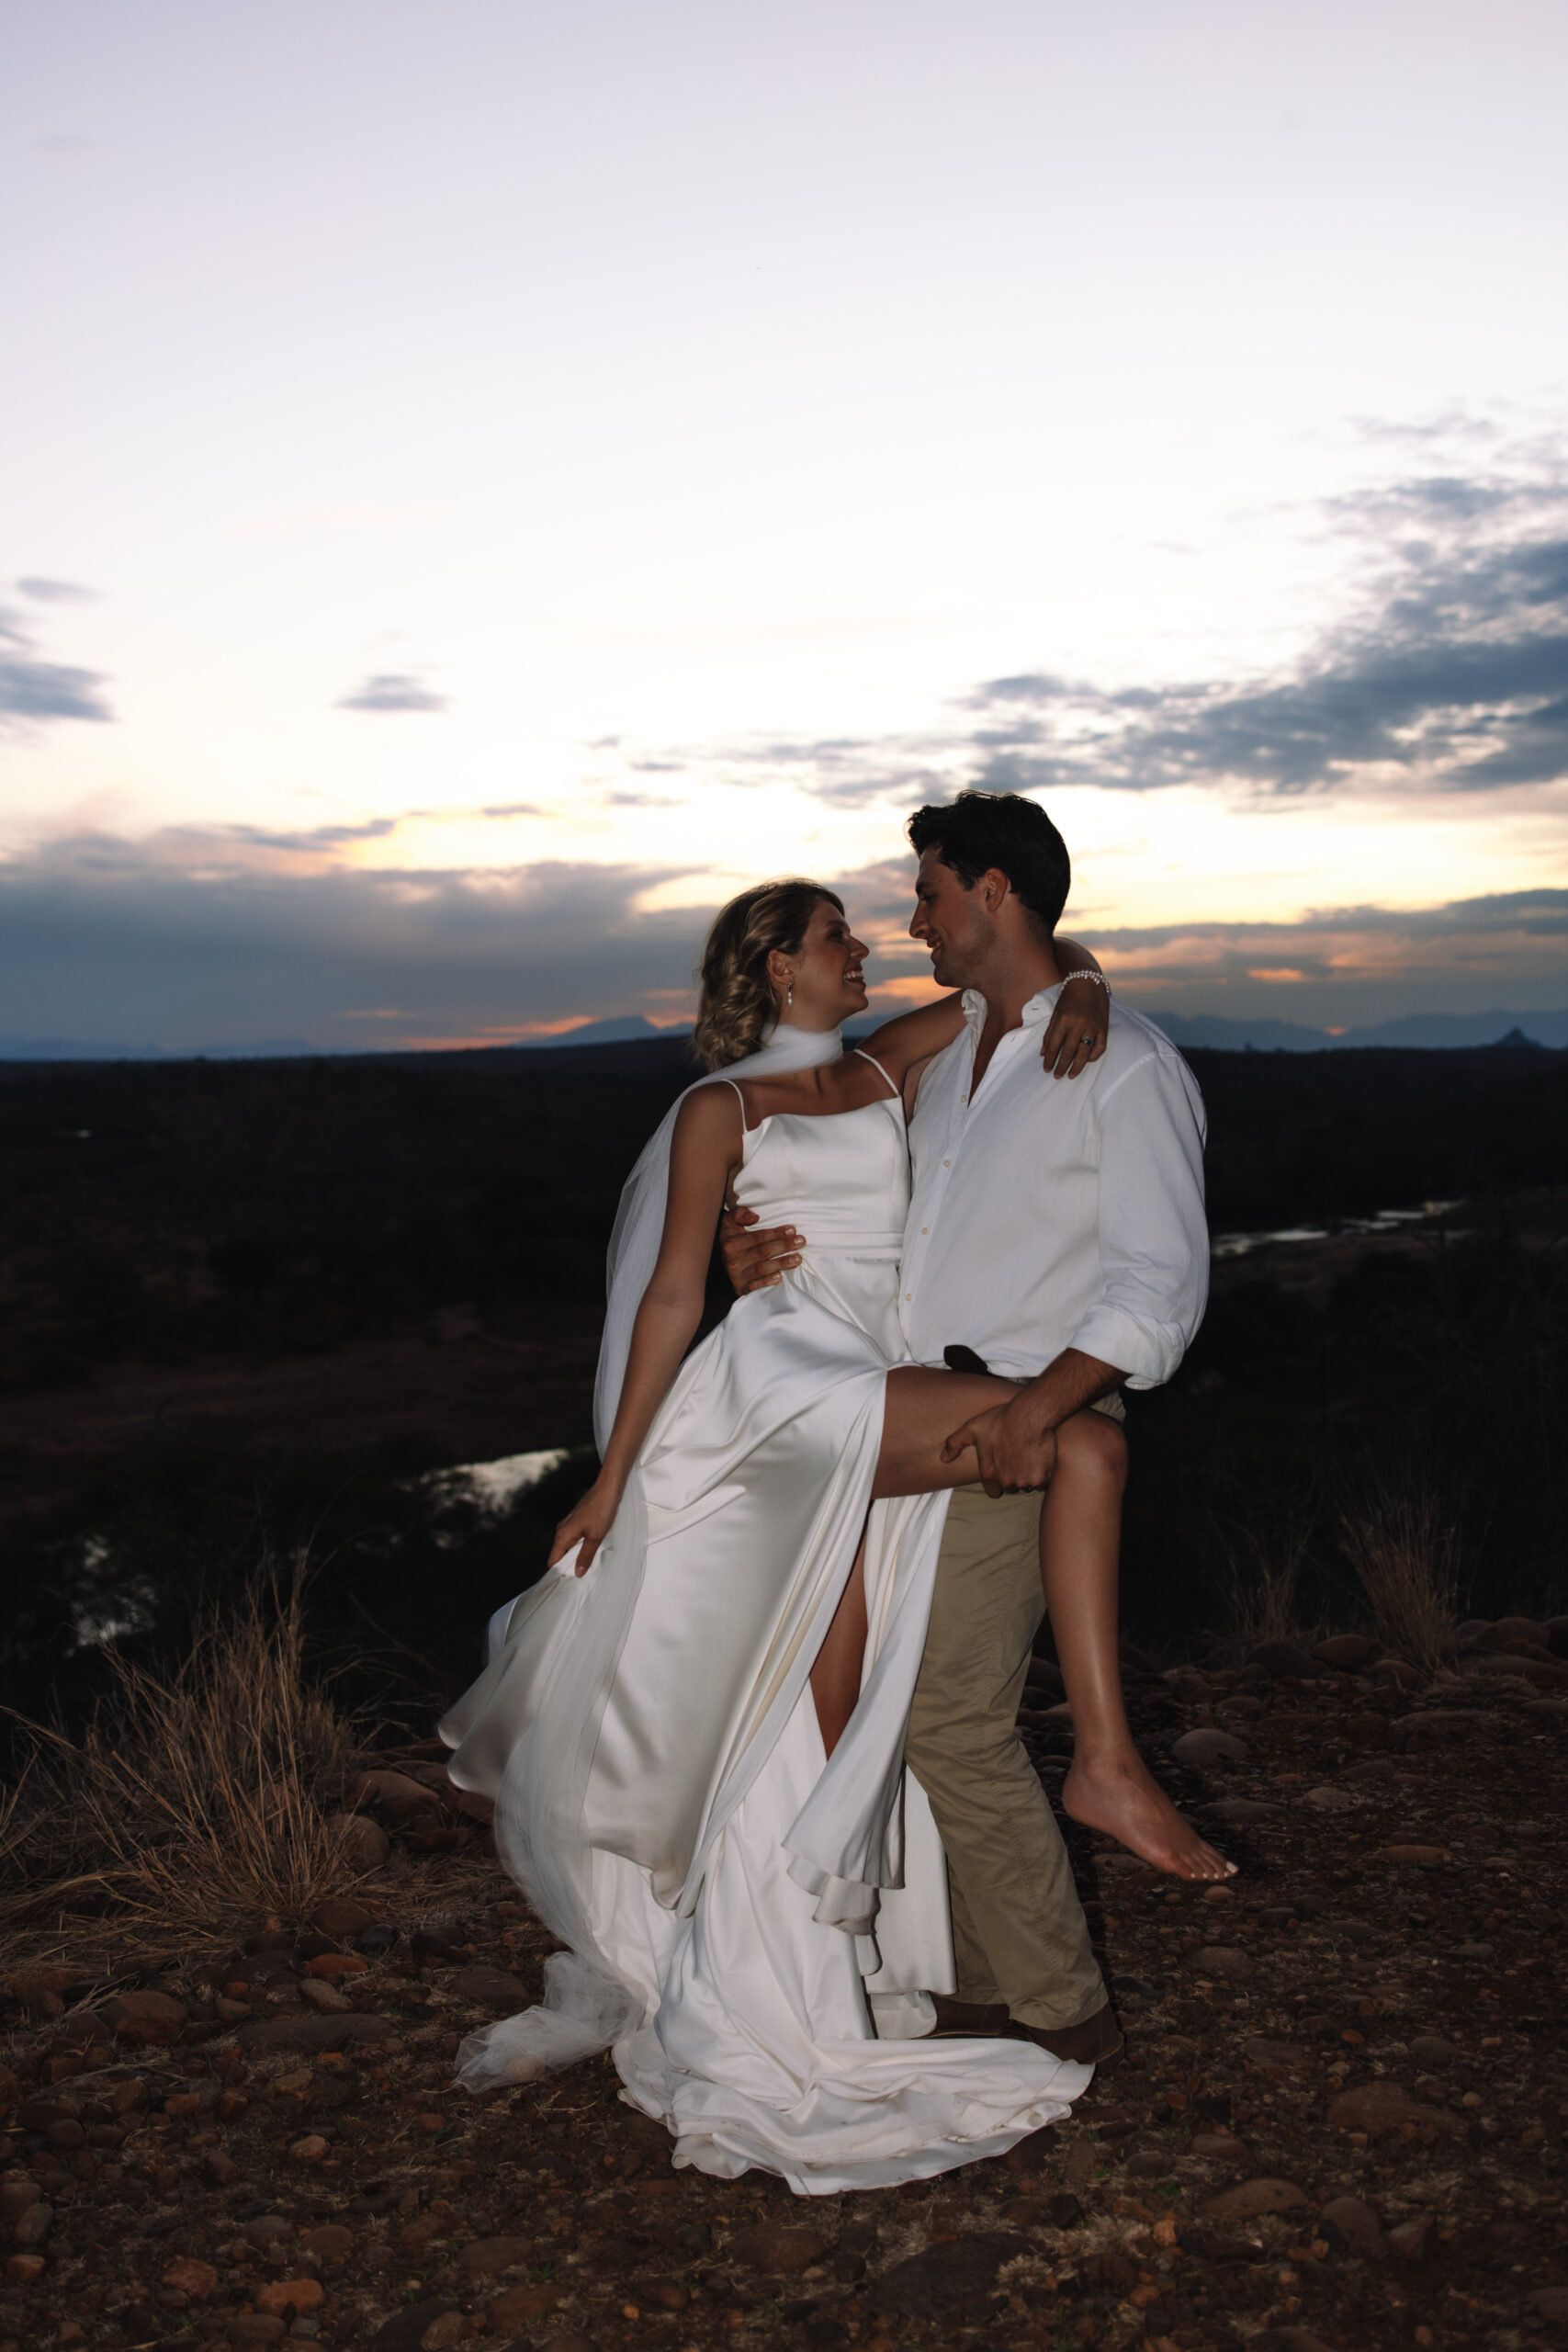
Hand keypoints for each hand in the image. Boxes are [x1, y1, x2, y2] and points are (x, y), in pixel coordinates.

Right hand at [547, 1476, 623, 1574]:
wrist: (607, 1489)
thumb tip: (578, 1573)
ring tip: (587, 1565)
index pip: (553, 1561)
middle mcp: (561, 1530)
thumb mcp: (595, 1537)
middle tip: (581, 1577)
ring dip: (576, 1556)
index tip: (567, 1583)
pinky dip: (580, 1547)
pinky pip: (574, 1539)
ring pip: (567, 1547)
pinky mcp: (576, 1521)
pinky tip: (591, 1549)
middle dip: (568, 1565)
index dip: (558, 1573)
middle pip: (559, 1555)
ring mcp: (568, 1525)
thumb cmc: (601, 1511)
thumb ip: (585, 1556)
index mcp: (562, 1536)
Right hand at [720, 1202, 803, 1294]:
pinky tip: (780, 1276)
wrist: (724, 1261)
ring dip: (781, 1263)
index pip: (757, 1237)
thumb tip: (754, 1217)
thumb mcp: (730, 1222)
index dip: (775, 1233)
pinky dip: (768, 1282)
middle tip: (801, 1242)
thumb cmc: (732, 1238)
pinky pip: (755, 1286)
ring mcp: (736, 1276)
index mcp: (731, 1243)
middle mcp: (732, 1260)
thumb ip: (739, 1214)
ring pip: (762, 1269)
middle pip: (762, 1252)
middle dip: (784, 1246)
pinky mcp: (740, 1288)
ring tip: (798, 1258)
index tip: (791, 1230)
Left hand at [940, 1401, 1059, 1496]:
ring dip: (1029, 1476)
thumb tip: (943, 1459)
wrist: (1030, 1415)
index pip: (994, 1492)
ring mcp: (1024, 1481)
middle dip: (1014, 1477)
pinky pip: (1042, 1483)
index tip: (1004, 1467)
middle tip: (1017, 1458)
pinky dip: (1043, 1474)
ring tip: (1028, 1456)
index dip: (998, 1480)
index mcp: (989, 1473)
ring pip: (1027, 1486)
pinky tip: (1039, 1458)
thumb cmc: (1001, 1419)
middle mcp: (1006, 1481)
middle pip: (1011, 1488)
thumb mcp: (972, 1428)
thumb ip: (955, 1444)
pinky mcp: (1041, 1478)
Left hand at [1041, 977, 1107, 1078]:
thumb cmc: (1068, 998)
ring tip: (1071, 1076)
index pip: (1053, 1046)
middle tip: (1056, 1076)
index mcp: (1064, 1020)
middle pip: (1068, 1052)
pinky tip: (1086, 1062)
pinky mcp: (1103, 1028)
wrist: (1088, 983)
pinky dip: (1093, 1057)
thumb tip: (1043, 1053)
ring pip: (1084, 1053)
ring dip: (1076, 1067)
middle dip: (1061, 1067)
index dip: (1049, 1060)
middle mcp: (1078, 1024)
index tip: (1046, 1069)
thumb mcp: (1055, 1013)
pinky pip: (1100, 1048)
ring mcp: (1092, 1027)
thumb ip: (1049, 1033)